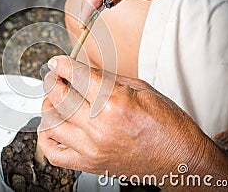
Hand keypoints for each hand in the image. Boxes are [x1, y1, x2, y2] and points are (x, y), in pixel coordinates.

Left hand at [38, 55, 227, 188]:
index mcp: (114, 103)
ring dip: (49, 107)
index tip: (57, 63)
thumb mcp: (142, 89)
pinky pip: (54, 154)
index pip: (76, 76)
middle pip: (59, 97)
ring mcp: (92, 148)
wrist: (180, 160)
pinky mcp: (90, 164)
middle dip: (53, 82)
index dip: (62, 65)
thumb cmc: (168, 125)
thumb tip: (82, 70)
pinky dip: (46, 138)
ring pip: (51, 122)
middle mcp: (99, 127)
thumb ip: (107, 79)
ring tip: (56, 101)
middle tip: (56, 78)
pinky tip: (52, 127)